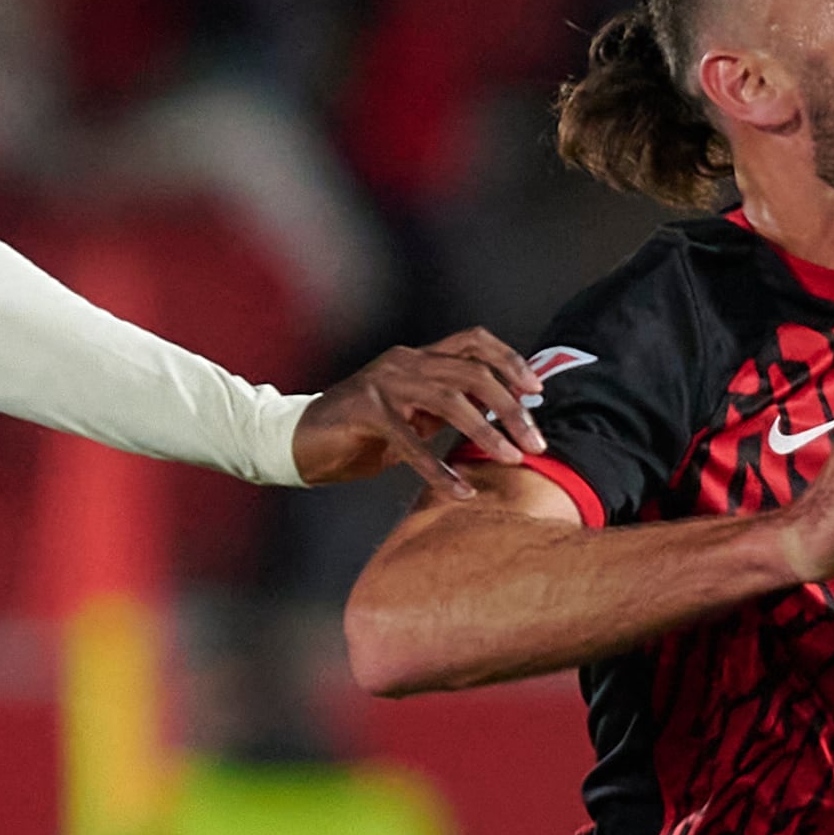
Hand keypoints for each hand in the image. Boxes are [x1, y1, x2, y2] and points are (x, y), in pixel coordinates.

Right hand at [292, 328, 548, 492]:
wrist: (296, 442)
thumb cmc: (358, 435)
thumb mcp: (411, 416)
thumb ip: (446, 409)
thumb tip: (497, 416)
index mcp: (417, 357)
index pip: (474, 342)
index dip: (510, 361)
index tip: (537, 391)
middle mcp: (403, 362)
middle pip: (473, 372)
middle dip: (512, 408)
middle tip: (536, 443)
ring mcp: (383, 383)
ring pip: (450, 400)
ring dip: (487, 432)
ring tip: (512, 459)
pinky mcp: (365, 412)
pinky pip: (411, 443)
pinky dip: (439, 470)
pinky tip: (460, 492)